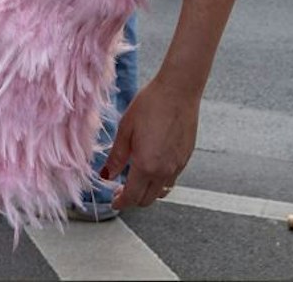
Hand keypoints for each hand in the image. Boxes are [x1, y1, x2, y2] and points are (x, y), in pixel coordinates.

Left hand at [101, 75, 198, 209]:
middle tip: (121, 189)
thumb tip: (106, 175)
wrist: (179, 90)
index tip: (114, 200)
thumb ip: (116, 157)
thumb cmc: (151, 104)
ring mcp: (178, 165)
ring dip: (147, 191)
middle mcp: (164, 170)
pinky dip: (160, 180)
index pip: (132, 197)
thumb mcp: (126, 129)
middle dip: (132, 199)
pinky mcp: (186, 157)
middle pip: (147, 200)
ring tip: (138, 178)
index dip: (120, 202)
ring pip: (161, 192)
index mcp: (146, 165)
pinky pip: (172, 179)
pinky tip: (153, 165)